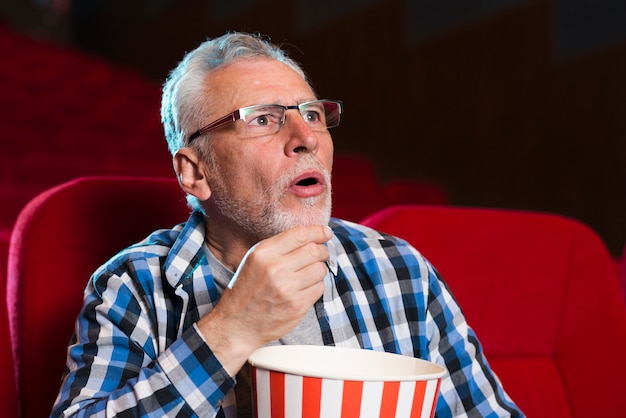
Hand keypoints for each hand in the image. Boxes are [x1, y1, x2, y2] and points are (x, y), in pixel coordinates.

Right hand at [196, 224, 332, 373]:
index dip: (317, 232)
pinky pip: (319, 288)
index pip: (300, 235)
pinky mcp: (297, 306)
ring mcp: (287, 288)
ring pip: (320, 270)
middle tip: (322, 254)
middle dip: (323, 251)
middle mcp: (275, 268)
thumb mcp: (254, 261)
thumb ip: (279, 248)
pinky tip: (304, 289)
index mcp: (263, 253)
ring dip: (319, 270)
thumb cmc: (247, 291)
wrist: (237, 325)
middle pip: (314, 251)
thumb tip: (311, 237)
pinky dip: (316, 287)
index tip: (325, 233)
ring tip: (309, 274)